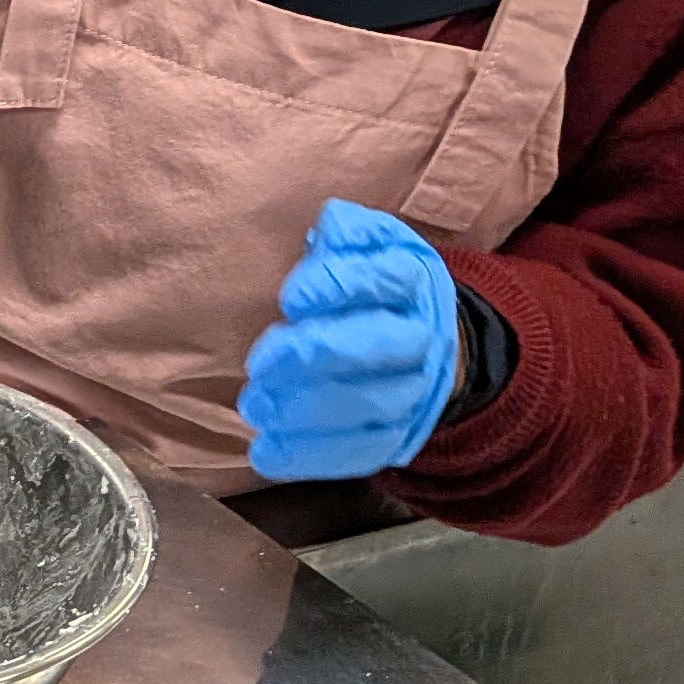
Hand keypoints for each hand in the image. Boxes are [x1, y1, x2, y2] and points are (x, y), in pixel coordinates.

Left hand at [241, 199, 460, 480]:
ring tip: (257, 406)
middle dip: (317, 355)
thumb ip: (349, 236)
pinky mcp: (399, 434)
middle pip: (379, 347)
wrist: (426, 335)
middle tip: (261, 363)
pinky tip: (267, 452)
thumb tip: (332, 228)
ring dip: (309, 409)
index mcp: (410, 281)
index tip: (292, 299)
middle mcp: (420, 337)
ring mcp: (414, 391)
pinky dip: (314, 455)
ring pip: (372, 404)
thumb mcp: (369, 245)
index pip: (382, 280)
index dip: (338, 287)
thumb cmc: (373, 284)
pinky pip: (363, 450)